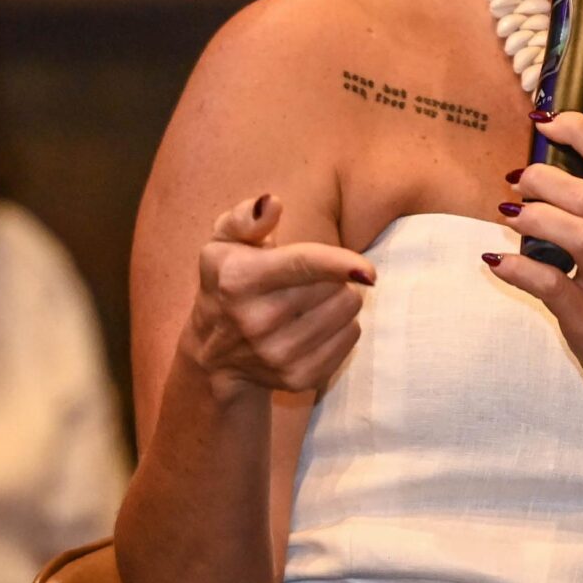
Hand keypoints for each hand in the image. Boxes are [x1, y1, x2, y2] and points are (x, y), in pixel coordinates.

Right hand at [180, 194, 373, 400]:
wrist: (214, 351)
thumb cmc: (229, 280)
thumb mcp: (224, 241)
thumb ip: (247, 216)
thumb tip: (271, 203)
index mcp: (239, 280)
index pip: (301, 266)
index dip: (339, 264)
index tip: (368, 270)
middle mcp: (256, 321)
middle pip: (334, 287)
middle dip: (334, 275)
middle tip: (310, 278)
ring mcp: (277, 355)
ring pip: (347, 312)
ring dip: (340, 299)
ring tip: (313, 300)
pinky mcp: (298, 379)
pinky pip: (350, 339)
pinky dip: (343, 326)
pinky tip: (317, 324)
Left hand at [485, 112, 582, 416]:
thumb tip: (559, 181)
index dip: (577, 130)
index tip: (546, 120)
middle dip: (544, 177)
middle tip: (517, 180)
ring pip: (576, 233)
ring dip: (534, 216)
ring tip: (510, 214)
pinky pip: (548, 285)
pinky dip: (516, 268)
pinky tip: (497, 261)